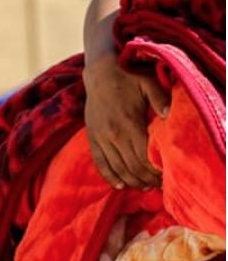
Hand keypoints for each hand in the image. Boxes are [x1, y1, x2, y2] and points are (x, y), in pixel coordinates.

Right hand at [83, 54, 169, 189]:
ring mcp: (101, 138)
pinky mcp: (92, 139)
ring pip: (117, 169)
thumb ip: (161, 99)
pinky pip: (100, 163)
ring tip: (145, 186)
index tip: (167, 177)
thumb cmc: (128, 78)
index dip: (156, 171)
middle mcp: (113, 135)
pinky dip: (110, 177)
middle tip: (160, 186)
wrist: (99, 74)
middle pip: (132, 167)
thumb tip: (169, 116)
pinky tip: (121, 185)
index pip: (144, 157)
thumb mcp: (149, 83)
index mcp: (129, 123)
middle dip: (148, 180)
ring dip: (132, 181)